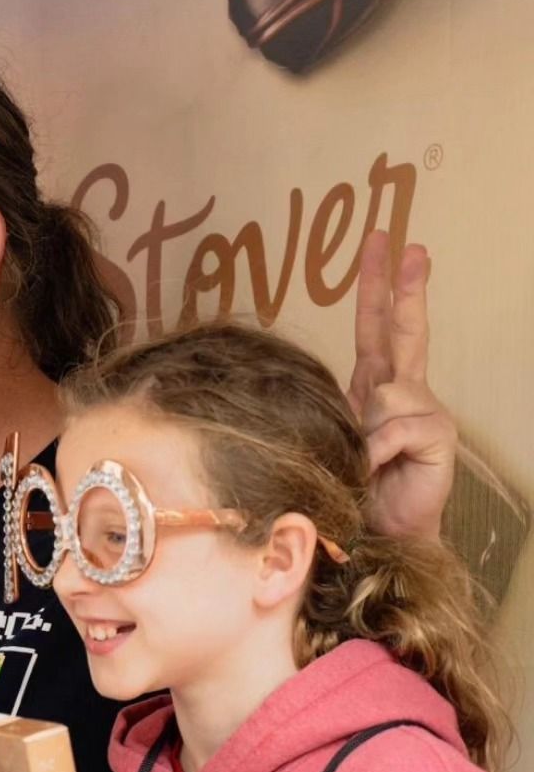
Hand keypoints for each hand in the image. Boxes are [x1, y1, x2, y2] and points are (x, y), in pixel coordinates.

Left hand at [347, 230, 455, 539]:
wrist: (379, 530)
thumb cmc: (353, 484)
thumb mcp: (333, 437)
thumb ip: (338, 408)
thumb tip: (352, 391)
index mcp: (375, 384)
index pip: (375, 325)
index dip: (377, 285)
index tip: (381, 241)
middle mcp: (402, 389)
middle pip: (403, 328)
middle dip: (404, 286)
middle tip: (411, 245)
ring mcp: (424, 409)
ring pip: (387, 391)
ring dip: (363, 429)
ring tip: (364, 461)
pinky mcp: (437, 433)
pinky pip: (394, 426)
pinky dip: (375, 450)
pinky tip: (377, 467)